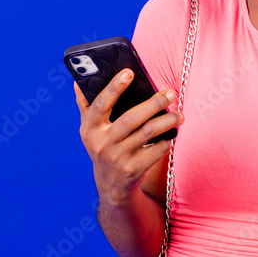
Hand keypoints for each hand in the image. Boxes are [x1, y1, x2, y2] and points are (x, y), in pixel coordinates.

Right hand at [74, 69, 184, 206]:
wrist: (110, 184)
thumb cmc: (103, 146)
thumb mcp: (90, 129)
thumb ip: (86, 105)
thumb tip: (77, 81)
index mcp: (91, 128)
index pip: (101, 104)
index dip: (114, 87)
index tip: (129, 72)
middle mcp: (102, 143)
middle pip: (132, 118)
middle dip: (154, 103)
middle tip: (171, 93)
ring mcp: (118, 158)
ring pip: (148, 133)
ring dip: (167, 121)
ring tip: (179, 114)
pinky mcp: (133, 170)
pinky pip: (156, 151)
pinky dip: (166, 141)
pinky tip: (171, 135)